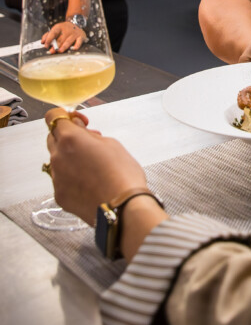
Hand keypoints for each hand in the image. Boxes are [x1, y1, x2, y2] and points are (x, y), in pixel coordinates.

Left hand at [42, 20, 86, 52]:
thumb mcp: (56, 29)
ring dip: (64, 46)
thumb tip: (42, 42)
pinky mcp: (80, 36)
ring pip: (68, 41)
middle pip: (61, 38)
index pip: (53, 33)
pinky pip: (79, 42)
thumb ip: (48, 35)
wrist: (77, 23)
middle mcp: (67, 30)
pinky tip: (73, 49)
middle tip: (52, 51)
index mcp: (59, 27)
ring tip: (60, 51)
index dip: (49, 39)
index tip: (46, 46)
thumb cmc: (64, 29)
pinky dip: (76, 46)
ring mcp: (74, 33)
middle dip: (56, 45)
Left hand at [45, 108, 147, 225]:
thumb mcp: (112, 144)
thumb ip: (89, 135)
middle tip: (89, 143)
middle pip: (53, 138)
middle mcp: (57, 157)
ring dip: (70, 158)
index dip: (65, 116)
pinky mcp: (59, 195)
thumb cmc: (122, 176)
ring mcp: (56, 177)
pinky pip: (61, 180)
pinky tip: (90, 182)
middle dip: (68, 137)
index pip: (53, 117)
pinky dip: (71, 178)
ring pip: (57, 160)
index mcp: (70, 139)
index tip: (76, 121)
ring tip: (93, 166)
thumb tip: (80, 130)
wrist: (123, 208)